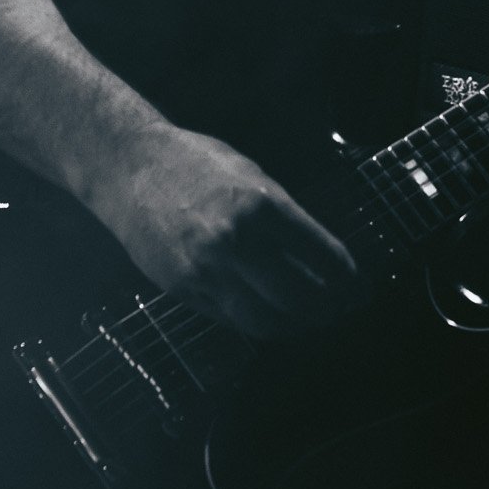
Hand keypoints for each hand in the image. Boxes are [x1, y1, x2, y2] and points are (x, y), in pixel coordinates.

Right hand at [87, 125, 359, 338]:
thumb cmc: (195, 164)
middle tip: (343, 306)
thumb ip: (286, 218)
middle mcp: (235, 241)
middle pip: (300, 297)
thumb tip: (324, 259)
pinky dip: (260, 322)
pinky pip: (232, 318)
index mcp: (260, 205)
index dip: (348, 277)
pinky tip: (274, 316)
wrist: (129, 168)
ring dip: (297, 325)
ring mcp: (206, 270)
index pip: (322, 255)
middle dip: (330, 307)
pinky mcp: (183, 289)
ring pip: (266, 320)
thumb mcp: (252, 177)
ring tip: (312, 318)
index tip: (359, 283)